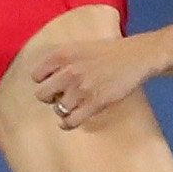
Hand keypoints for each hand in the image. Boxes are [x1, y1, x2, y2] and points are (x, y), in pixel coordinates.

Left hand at [27, 36, 161, 130]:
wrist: (136, 56)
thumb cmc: (109, 51)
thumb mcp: (79, 47)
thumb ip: (61, 60)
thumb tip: (45, 76)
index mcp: (62, 56)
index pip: (36, 76)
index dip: (44, 81)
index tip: (53, 83)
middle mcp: (68, 72)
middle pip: (42, 95)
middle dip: (50, 97)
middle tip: (60, 96)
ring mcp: (81, 89)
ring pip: (57, 109)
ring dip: (63, 109)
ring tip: (73, 105)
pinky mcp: (94, 102)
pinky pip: (71, 121)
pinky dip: (67, 124)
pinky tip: (69, 122)